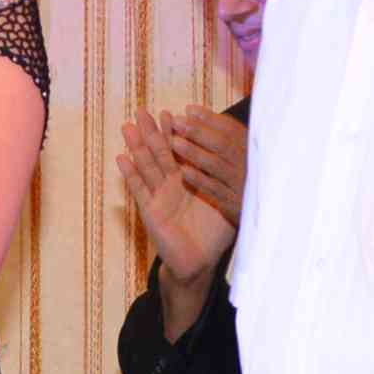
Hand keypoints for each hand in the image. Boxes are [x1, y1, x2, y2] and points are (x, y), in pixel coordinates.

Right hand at [119, 111, 237, 286]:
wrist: (198, 262)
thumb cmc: (214, 235)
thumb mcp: (227, 205)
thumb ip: (232, 187)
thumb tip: (252, 167)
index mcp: (191, 181)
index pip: (182, 152)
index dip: (176, 133)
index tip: (172, 113)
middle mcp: (173, 185)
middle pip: (160, 153)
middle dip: (152, 132)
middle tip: (143, 110)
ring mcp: (159, 196)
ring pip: (147, 165)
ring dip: (137, 146)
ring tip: (128, 126)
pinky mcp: (150, 210)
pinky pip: (139, 189)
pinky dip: (130, 174)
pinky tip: (121, 158)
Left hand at [165, 109, 248, 222]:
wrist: (270, 212)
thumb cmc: (247, 176)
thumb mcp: (242, 152)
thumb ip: (220, 132)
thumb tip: (190, 111)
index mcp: (252, 148)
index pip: (231, 129)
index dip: (209, 118)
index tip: (188, 109)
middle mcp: (249, 164)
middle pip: (223, 144)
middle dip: (198, 132)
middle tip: (176, 122)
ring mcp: (242, 184)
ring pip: (216, 166)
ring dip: (194, 153)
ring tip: (174, 142)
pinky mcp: (235, 203)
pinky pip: (215, 190)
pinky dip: (200, 180)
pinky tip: (183, 172)